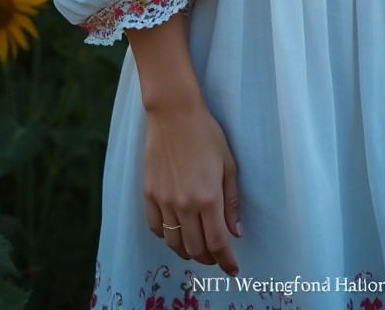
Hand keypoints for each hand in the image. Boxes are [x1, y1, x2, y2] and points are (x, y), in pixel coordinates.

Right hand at [143, 97, 240, 274]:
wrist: (174, 114)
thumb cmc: (206, 134)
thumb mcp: (228, 165)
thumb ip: (231, 202)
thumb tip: (235, 232)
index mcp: (209, 197)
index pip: (217, 243)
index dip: (226, 262)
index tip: (233, 270)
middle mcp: (185, 204)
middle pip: (196, 249)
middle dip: (209, 259)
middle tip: (217, 257)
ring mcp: (164, 201)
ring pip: (174, 243)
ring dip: (187, 252)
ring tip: (197, 248)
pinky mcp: (149, 194)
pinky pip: (156, 228)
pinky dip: (167, 237)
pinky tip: (176, 231)